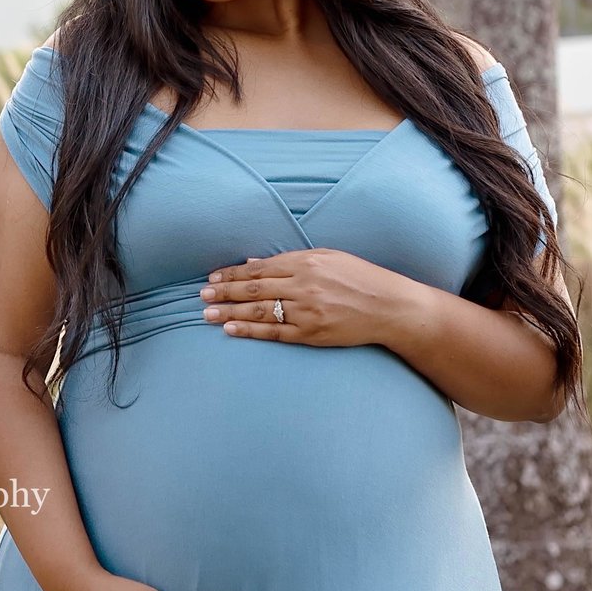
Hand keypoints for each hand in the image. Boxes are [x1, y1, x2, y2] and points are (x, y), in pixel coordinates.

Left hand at [201, 248, 400, 346]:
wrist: (390, 307)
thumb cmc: (360, 278)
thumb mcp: (328, 257)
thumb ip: (290, 259)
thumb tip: (253, 262)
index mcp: (306, 262)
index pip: (259, 268)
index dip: (232, 273)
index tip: (213, 277)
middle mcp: (304, 285)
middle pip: (254, 289)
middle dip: (224, 292)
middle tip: (201, 295)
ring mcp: (307, 311)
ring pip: (259, 311)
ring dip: (229, 312)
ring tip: (207, 314)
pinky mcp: (312, 333)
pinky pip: (274, 332)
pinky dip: (250, 330)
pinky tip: (231, 329)